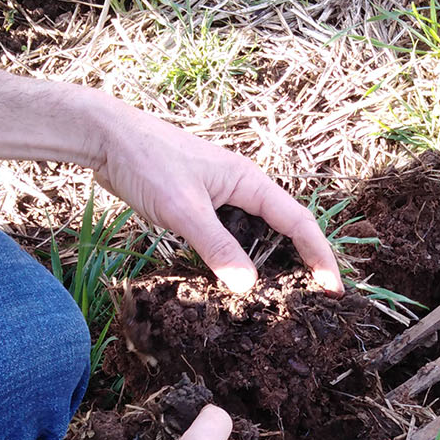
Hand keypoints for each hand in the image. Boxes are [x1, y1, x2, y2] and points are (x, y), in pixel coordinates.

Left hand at [87, 97, 342, 294]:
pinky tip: (231, 280)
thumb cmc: (147, 163)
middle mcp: (242, 188)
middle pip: (282, 229)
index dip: (319, 255)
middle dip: (300, 262)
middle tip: (312, 300)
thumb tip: (248, 286)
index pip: (297, 222)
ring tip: (278, 298)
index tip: (332, 287)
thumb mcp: (184, 210)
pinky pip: (230, 236)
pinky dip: (236, 258)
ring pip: (255, 234)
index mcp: (249, 181)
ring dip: (266, 263)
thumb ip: (217, 247)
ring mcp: (221, 197)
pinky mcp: (200, 206)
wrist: (107, 139)